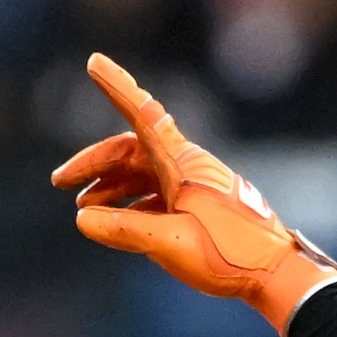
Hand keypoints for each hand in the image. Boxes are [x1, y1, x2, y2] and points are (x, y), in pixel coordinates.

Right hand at [54, 54, 336, 328]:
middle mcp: (187, 167)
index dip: (117, 87)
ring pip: (143, 175)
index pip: (141, 115)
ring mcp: (194, 186)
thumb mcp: (170, 243)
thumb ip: (124, 230)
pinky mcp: (200, 207)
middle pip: (131, 151)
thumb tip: (81, 219)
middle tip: (59, 182)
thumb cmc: (230, 255)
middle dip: (94, 163)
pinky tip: (116, 223)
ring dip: (111, 186)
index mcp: (182, 163)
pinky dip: (132, 204)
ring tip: (83, 208)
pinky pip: (158, 196)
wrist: (277, 275)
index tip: (94, 62)